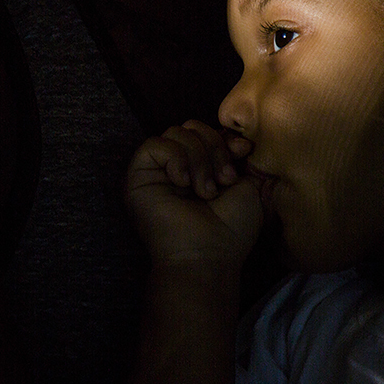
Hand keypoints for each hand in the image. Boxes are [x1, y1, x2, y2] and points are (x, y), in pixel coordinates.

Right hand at [125, 120, 261, 266]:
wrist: (207, 255)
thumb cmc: (230, 229)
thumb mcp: (247, 185)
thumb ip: (237, 157)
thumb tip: (237, 137)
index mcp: (200, 169)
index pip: (208, 133)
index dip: (225, 138)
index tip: (243, 151)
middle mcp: (177, 168)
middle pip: (192, 127)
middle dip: (215, 148)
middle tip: (225, 180)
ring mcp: (156, 172)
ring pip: (176, 132)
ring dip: (199, 158)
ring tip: (206, 191)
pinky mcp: (137, 177)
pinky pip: (154, 144)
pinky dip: (175, 159)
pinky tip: (183, 183)